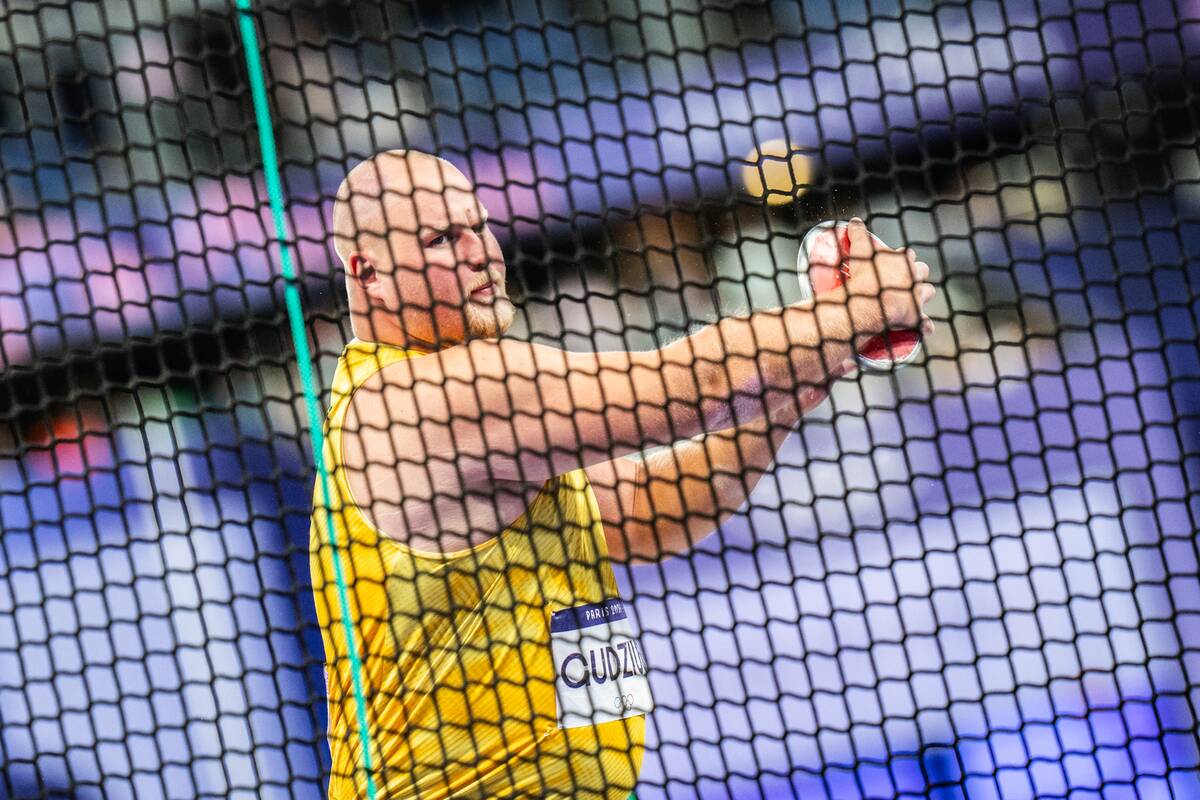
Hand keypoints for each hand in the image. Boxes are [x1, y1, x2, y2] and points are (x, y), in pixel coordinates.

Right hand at [842, 218, 935, 338]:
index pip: (908, 255)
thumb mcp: (859, 249)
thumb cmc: (864, 275)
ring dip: (923, 295)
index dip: (902, 258)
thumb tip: (854, 221)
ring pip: (928, 292)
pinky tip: (923, 327)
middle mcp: (915, 277)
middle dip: (917, 273)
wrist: (868, 302)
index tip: (894, 263)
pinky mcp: (916, 318)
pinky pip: (926, 324)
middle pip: (923, 271)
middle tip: (905, 279)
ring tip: (914, 299)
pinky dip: (924, 325)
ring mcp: (917, 298)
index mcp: (903, 261)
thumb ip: (858, 233)